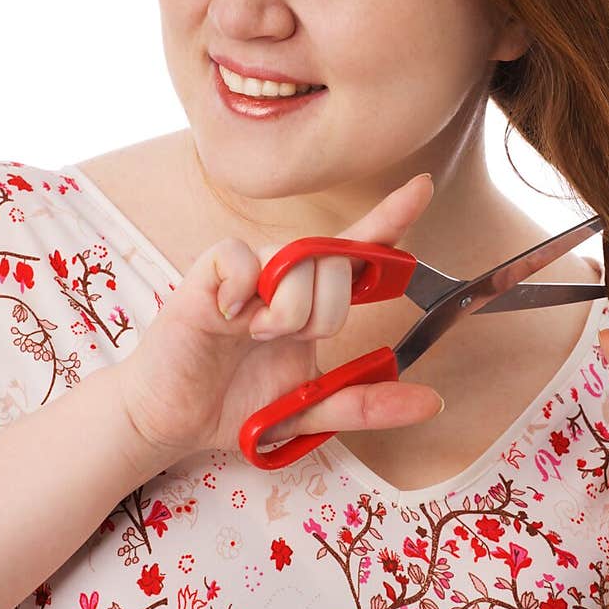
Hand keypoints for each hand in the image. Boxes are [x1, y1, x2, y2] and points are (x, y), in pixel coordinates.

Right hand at [116, 173, 442, 468]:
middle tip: (286, 340)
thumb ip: (368, 402)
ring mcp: (247, 270)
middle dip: (324, 315)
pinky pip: (242, 258)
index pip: (361, 248)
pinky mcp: (208, 273)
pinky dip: (244, 293)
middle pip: (337, 261)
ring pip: (297, 262)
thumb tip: (433, 402)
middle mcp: (284, 273)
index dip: (391, 216)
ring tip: (254, 335)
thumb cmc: (237, 402)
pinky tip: (231, 318)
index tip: (422, 187)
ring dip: (286, 315)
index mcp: (314, 296)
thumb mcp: (313, 408)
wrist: (175, 421)